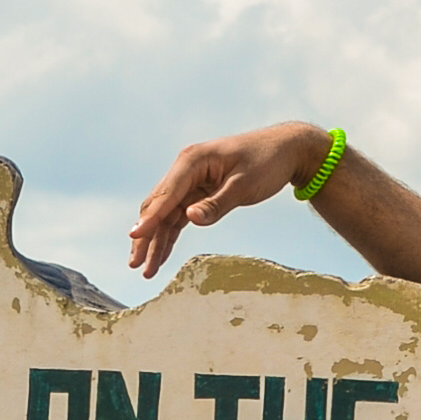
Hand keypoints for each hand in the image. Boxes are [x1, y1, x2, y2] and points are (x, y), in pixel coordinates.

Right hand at [129, 123, 329, 277]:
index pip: (166, 195)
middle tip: (135, 265)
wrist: (286, 150)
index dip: (149, 219)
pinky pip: (179, 215)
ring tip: (146, 270)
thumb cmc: (267, 162)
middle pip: (158, 206)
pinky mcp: (199, 190)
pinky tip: (161, 256)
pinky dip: (170, 235)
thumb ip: (216, 204)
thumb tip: (190, 219)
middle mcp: (186, 169)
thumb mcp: (244, 185)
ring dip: (155, 241)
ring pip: (165, 215)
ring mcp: (190, 180)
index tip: (134, 238)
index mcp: (192, 161)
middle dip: (146, 237)